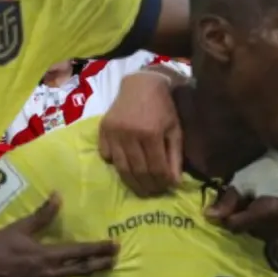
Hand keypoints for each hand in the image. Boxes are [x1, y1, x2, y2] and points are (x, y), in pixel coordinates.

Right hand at [0, 195, 117, 276]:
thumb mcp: (21, 228)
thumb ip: (42, 215)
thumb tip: (58, 196)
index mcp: (47, 254)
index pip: (80, 251)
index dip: (99, 248)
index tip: (115, 246)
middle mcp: (48, 275)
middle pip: (80, 272)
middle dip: (99, 267)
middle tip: (114, 264)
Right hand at [98, 71, 182, 196]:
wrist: (140, 84)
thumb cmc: (162, 107)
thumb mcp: (174, 129)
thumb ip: (175, 157)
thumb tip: (175, 183)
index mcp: (151, 133)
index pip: (156, 168)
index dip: (162, 182)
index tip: (167, 188)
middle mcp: (130, 134)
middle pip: (137, 171)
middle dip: (148, 186)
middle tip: (154, 192)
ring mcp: (113, 133)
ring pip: (121, 168)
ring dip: (132, 183)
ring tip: (141, 189)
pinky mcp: (102, 131)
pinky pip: (106, 156)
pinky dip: (115, 165)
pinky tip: (126, 168)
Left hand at [206, 186, 277, 239]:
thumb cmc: (267, 169)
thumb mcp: (244, 181)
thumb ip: (228, 201)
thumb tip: (208, 216)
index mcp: (268, 211)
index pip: (236, 226)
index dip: (230, 217)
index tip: (231, 206)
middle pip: (250, 231)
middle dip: (245, 220)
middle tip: (249, 203)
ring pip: (263, 235)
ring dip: (258, 225)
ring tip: (261, 207)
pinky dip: (272, 227)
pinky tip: (274, 213)